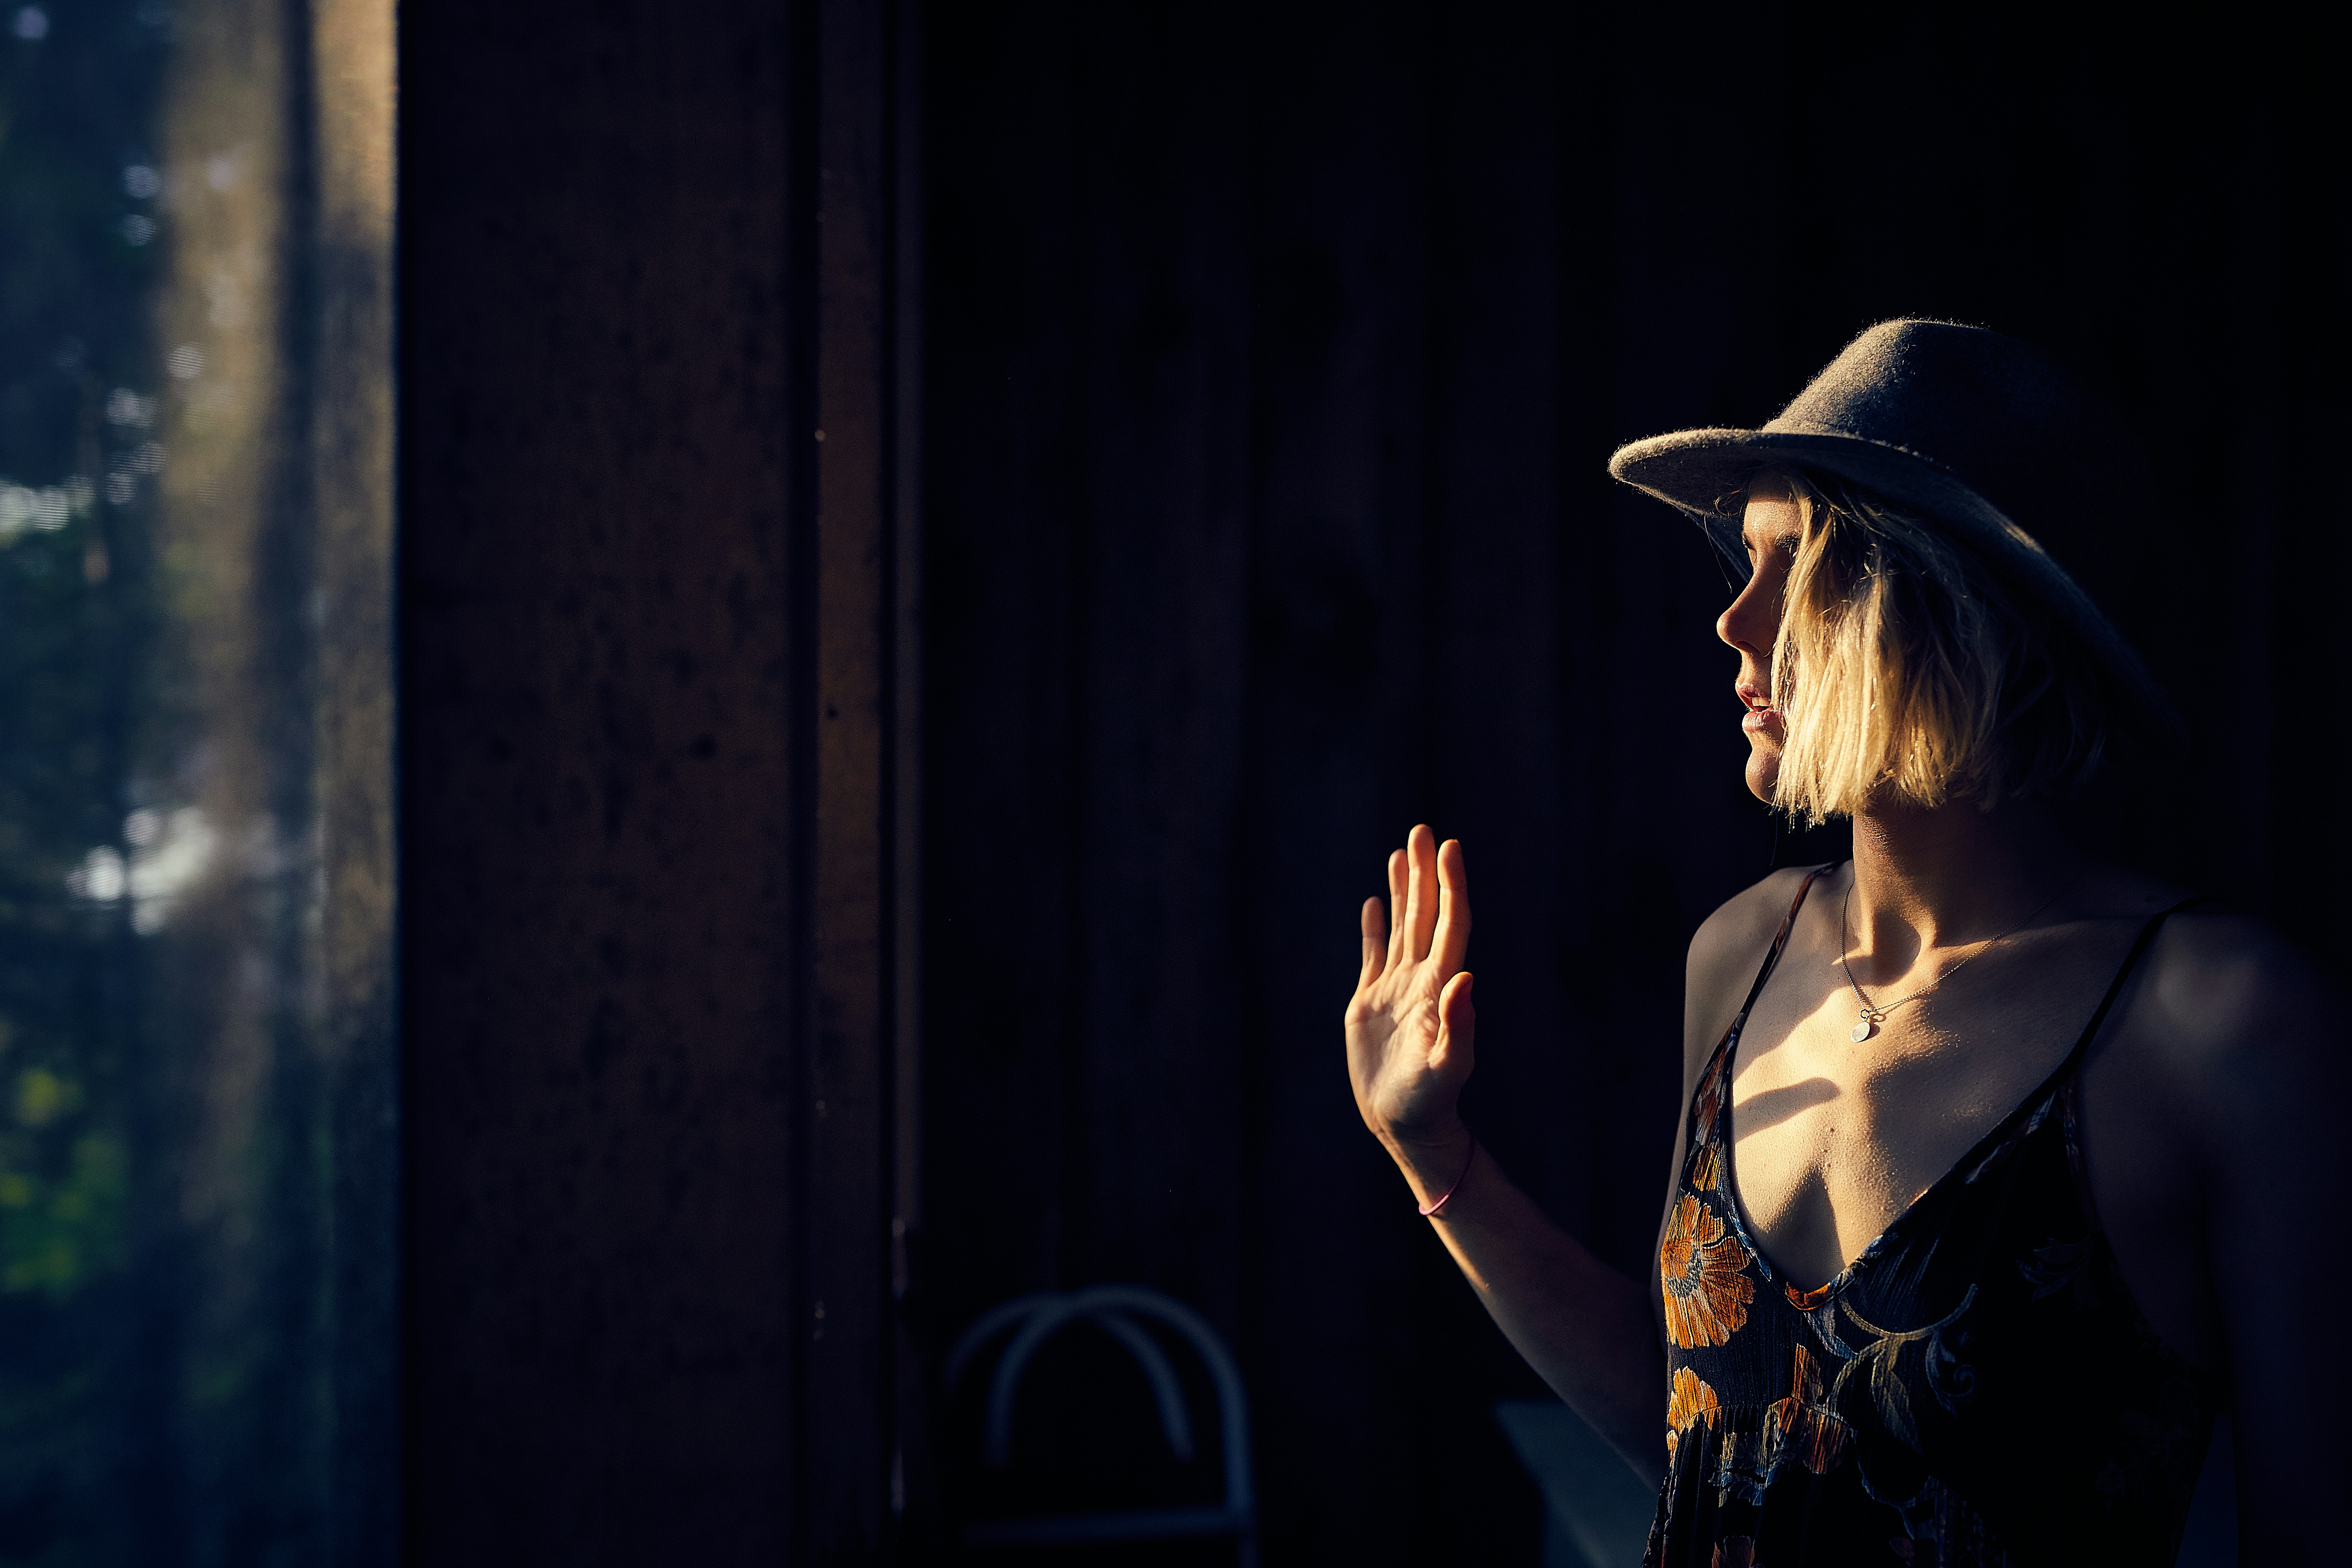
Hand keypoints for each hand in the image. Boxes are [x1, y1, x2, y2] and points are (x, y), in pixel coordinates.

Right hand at [1345, 825, 1474, 1161]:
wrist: (1404, 1123)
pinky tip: (1376, 903)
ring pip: (1401, 927)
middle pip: (1424, 915)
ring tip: (1401, 851)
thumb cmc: (1429, 1100)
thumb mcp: (1447, 1067)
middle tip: (1423, 830)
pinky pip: (1373, 954)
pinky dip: (1375, 927)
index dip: (1450, 886)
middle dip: (1424, 873)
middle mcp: (1420, 980)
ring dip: (1403, 889)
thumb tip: (1464, 980)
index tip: (1449, 848)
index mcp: (1438, 987)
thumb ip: (1458, 1026)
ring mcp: (1396, 989)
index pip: (1448, 925)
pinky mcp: (1371, 1003)